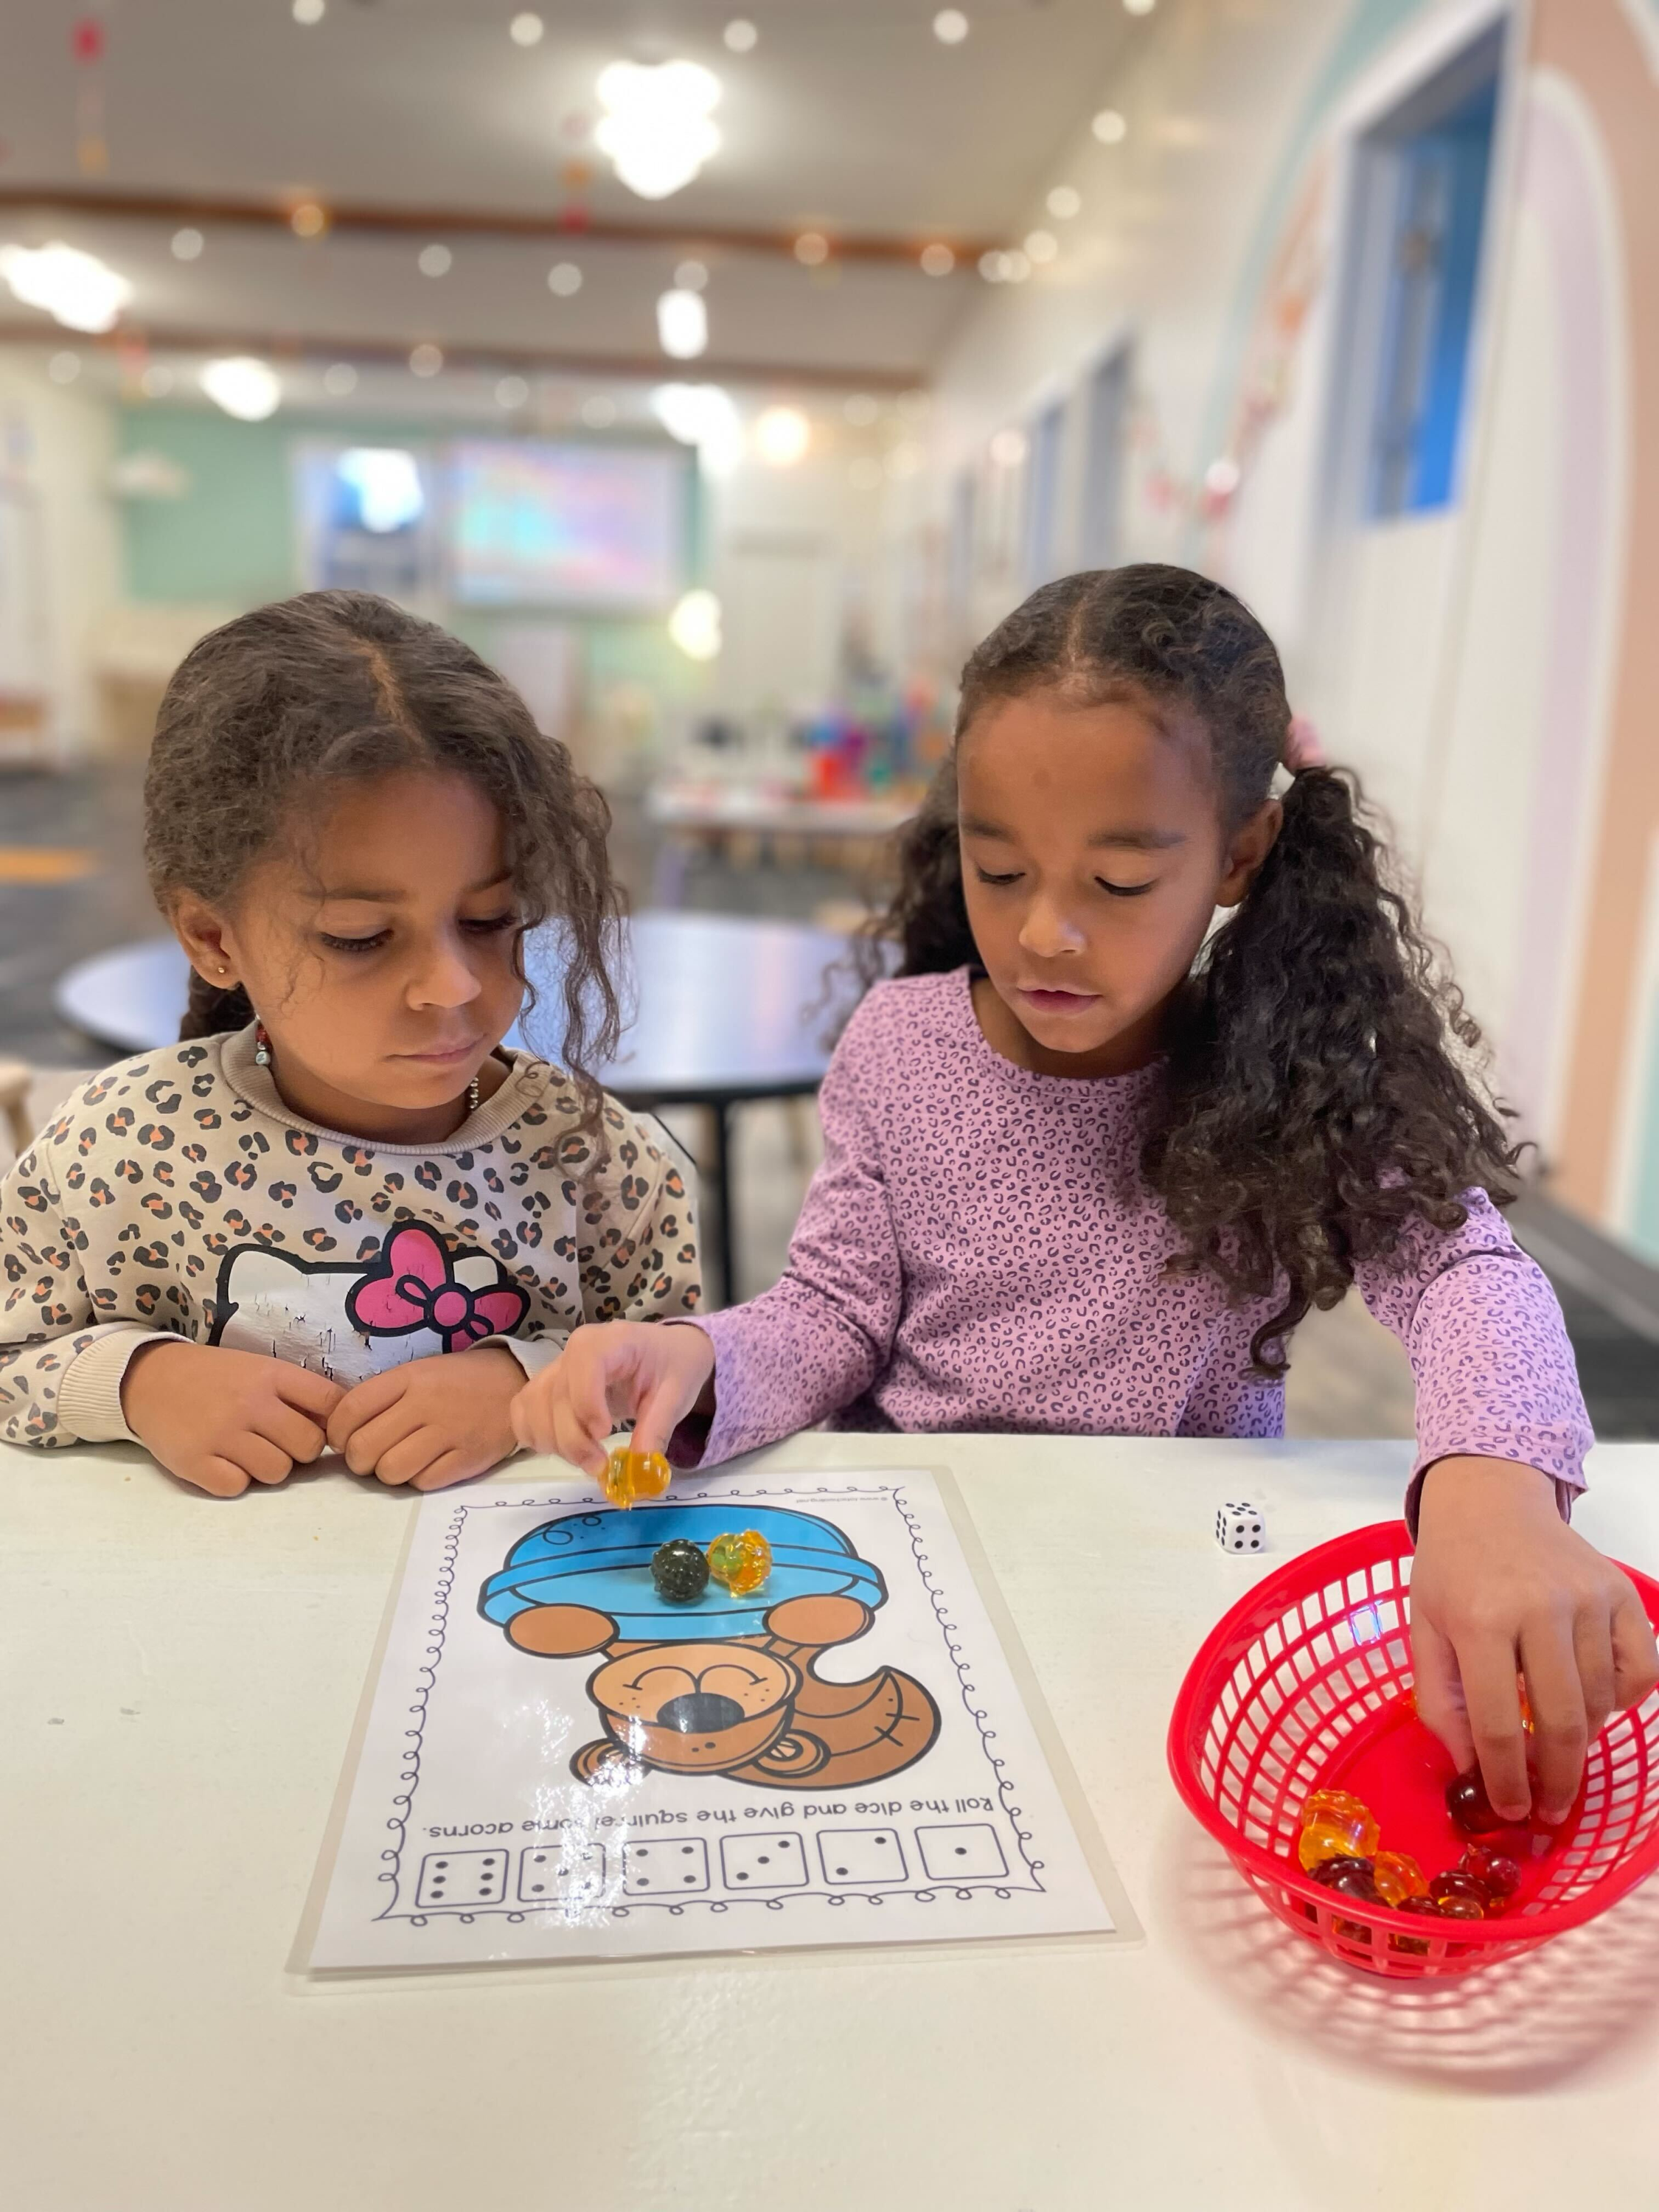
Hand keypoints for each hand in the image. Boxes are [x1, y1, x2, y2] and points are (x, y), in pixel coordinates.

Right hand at [121, 1339, 343, 1497]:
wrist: (149, 1379)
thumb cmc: (215, 1378)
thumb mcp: (258, 1370)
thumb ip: (296, 1395)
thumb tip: (337, 1429)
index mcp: (271, 1375)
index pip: (330, 1403)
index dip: (335, 1424)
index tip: (322, 1431)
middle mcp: (249, 1403)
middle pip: (309, 1446)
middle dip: (300, 1451)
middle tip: (278, 1443)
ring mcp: (221, 1433)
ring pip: (277, 1472)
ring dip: (267, 1468)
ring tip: (247, 1452)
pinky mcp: (194, 1461)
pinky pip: (237, 1487)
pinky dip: (234, 1480)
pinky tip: (222, 1462)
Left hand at [327, 1342, 522, 1489]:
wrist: (514, 1383)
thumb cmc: (456, 1381)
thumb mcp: (417, 1373)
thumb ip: (381, 1398)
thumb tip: (340, 1433)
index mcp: (409, 1378)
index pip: (351, 1409)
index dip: (336, 1432)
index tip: (341, 1439)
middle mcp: (426, 1404)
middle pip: (365, 1447)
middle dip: (358, 1459)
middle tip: (369, 1456)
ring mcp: (449, 1433)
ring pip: (391, 1471)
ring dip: (387, 1472)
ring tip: (398, 1461)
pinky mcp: (469, 1459)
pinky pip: (423, 1483)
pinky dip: (418, 1479)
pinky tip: (426, 1465)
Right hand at [510, 1320, 715, 1478]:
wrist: (665, 1354)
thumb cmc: (672, 1367)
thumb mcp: (677, 1395)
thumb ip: (657, 1429)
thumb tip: (639, 1469)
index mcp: (610, 1341)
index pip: (584, 1364)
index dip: (587, 1403)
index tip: (606, 1434)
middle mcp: (573, 1350)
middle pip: (555, 1396)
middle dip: (574, 1441)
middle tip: (602, 1467)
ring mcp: (556, 1368)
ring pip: (533, 1408)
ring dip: (554, 1443)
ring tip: (588, 1459)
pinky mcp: (546, 1387)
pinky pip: (523, 1411)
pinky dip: (534, 1435)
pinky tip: (561, 1448)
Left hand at [1412, 1455, 1658, 1823]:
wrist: (1489, 1501)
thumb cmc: (1450, 1570)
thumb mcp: (1424, 1630)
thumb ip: (1441, 1703)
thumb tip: (1472, 1771)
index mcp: (1479, 1621)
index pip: (1498, 1724)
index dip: (1508, 1780)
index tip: (1513, 1811)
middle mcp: (1539, 1608)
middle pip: (1561, 1722)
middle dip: (1557, 1780)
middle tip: (1550, 1809)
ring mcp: (1587, 1598)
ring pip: (1602, 1702)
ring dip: (1583, 1739)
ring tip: (1558, 1744)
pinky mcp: (1621, 1592)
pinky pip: (1641, 1671)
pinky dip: (1625, 1699)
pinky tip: (1595, 1701)